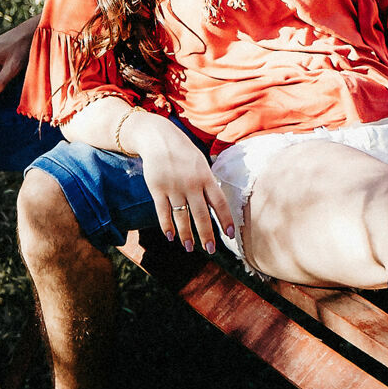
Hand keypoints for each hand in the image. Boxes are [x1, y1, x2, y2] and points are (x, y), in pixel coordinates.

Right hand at [134, 122, 234, 255]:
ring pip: (182, 217)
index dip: (225, 220)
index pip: (219, 202)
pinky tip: (171, 236)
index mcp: (205, 177)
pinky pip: (163, 212)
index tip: (230, 235)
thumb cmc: (183, 152)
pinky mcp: (157, 189)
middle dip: (206, 235)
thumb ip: (208, 183)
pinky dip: (167, 226)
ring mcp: (174, 187)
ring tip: (189, 247)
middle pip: (201, 215)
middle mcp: (191, 184)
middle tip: (210, 250)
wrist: (158, 138)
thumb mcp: (201, 163)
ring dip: (186, 235)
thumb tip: (217, 206)